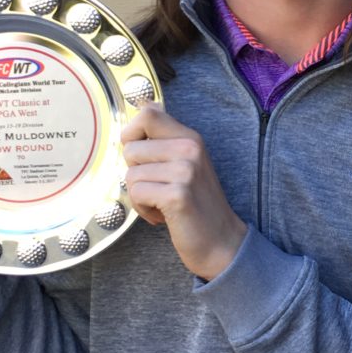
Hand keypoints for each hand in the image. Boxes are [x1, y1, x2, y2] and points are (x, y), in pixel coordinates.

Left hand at [121, 104, 246, 280]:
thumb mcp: (186, 162)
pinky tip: (162, 215)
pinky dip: (142, 209)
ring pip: (131, 175)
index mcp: (190, 137)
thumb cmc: (195, 203)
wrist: (220, 240)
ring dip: (139, 195)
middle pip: (131, 148)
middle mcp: (190, 149)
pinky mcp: (177, 195)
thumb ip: (164, 139)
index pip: (148, 114)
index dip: (131, 133)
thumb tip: (139, 112)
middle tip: (157, 188)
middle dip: (135, 173)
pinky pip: (137, 194)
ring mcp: (185, 171)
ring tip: (161, 203)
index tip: (140, 155)